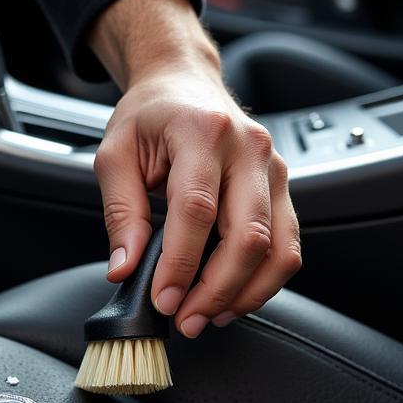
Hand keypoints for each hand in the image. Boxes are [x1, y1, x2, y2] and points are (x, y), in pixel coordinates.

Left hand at [89, 0, 300, 337]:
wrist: (184, 82)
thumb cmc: (150, 116)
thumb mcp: (115, 155)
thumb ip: (120, 213)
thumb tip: (123, 268)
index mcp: (203, 132)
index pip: (197, 211)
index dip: (180, 264)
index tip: (162, 300)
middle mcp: (249, 149)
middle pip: (248, 236)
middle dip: (217, 291)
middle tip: (186, 320)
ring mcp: (275, 169)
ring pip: (279, 249)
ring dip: (246, 294)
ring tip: (209, 317)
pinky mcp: (284, 189)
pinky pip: (287, 246)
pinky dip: (262, 281)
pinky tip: (231, 297)